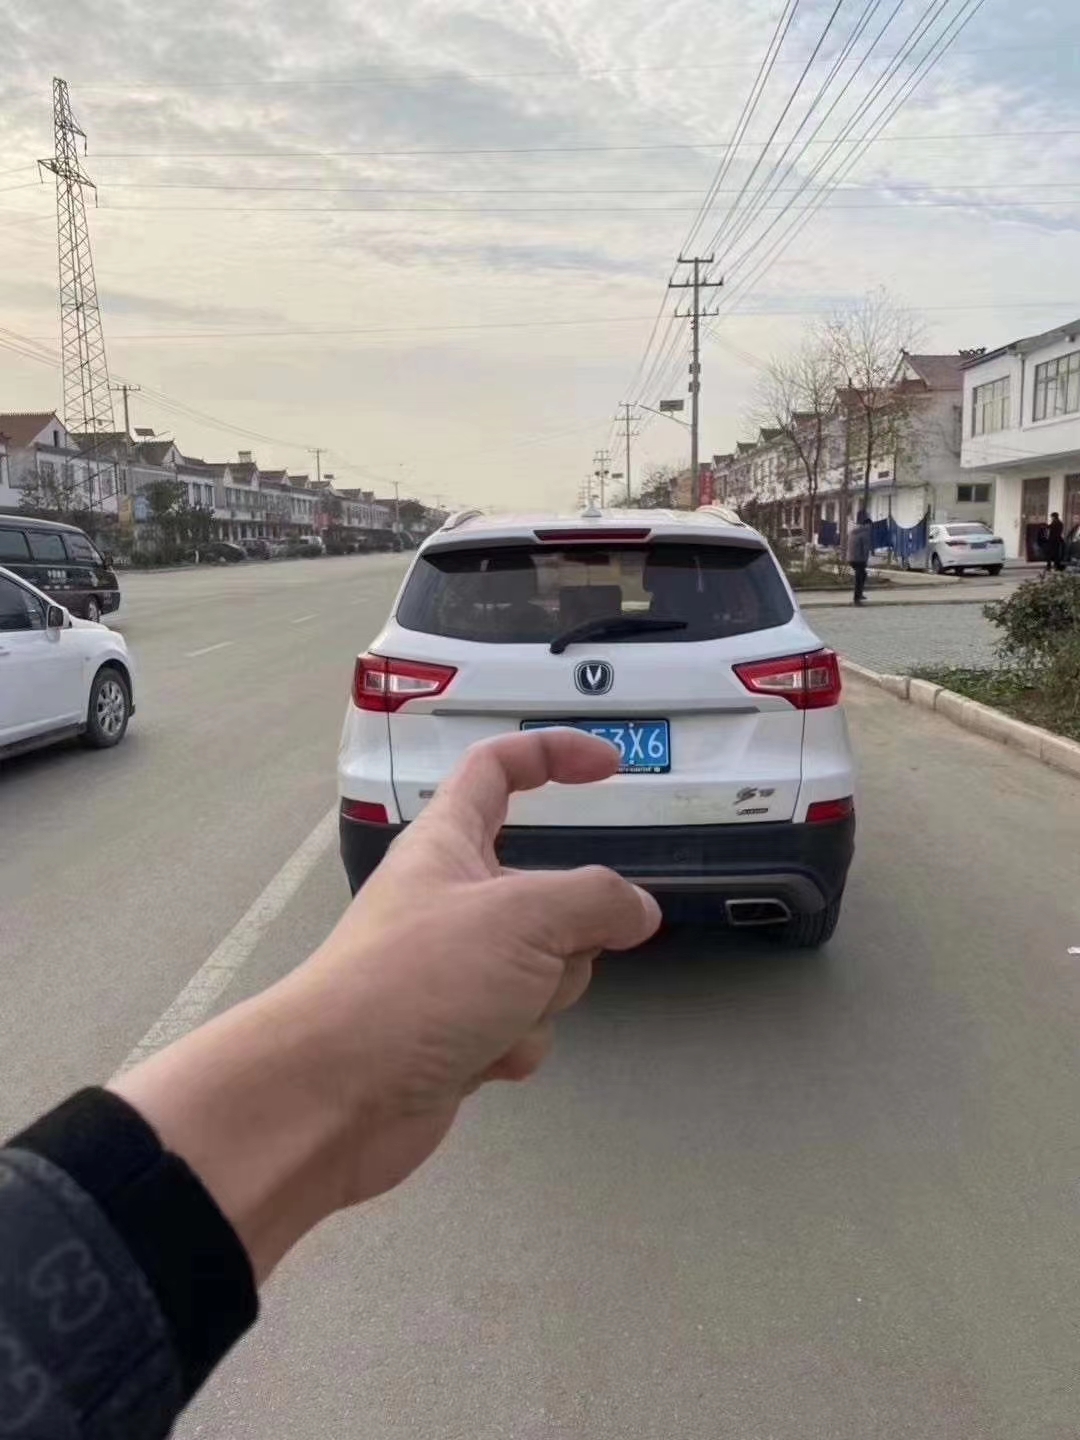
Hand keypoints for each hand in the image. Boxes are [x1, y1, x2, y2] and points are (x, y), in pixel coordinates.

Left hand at [295, 727, 661, 1201]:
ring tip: (497, 1016)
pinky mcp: (457, 1031)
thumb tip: (637, 910)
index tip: (612, 768)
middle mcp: (450, 899)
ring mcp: (455, 969)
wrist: (336, 1096)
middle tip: (542, 955)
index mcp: (447, 843)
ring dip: (541, 997)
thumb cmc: (421, 980)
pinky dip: (514, 1044)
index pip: (499, 769)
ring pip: (548, 966)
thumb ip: (597, 901)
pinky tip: (481, 1060)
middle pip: (549, 891)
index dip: (554, 754)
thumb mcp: (523, 918)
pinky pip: (523, 1024)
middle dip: (568, 932)